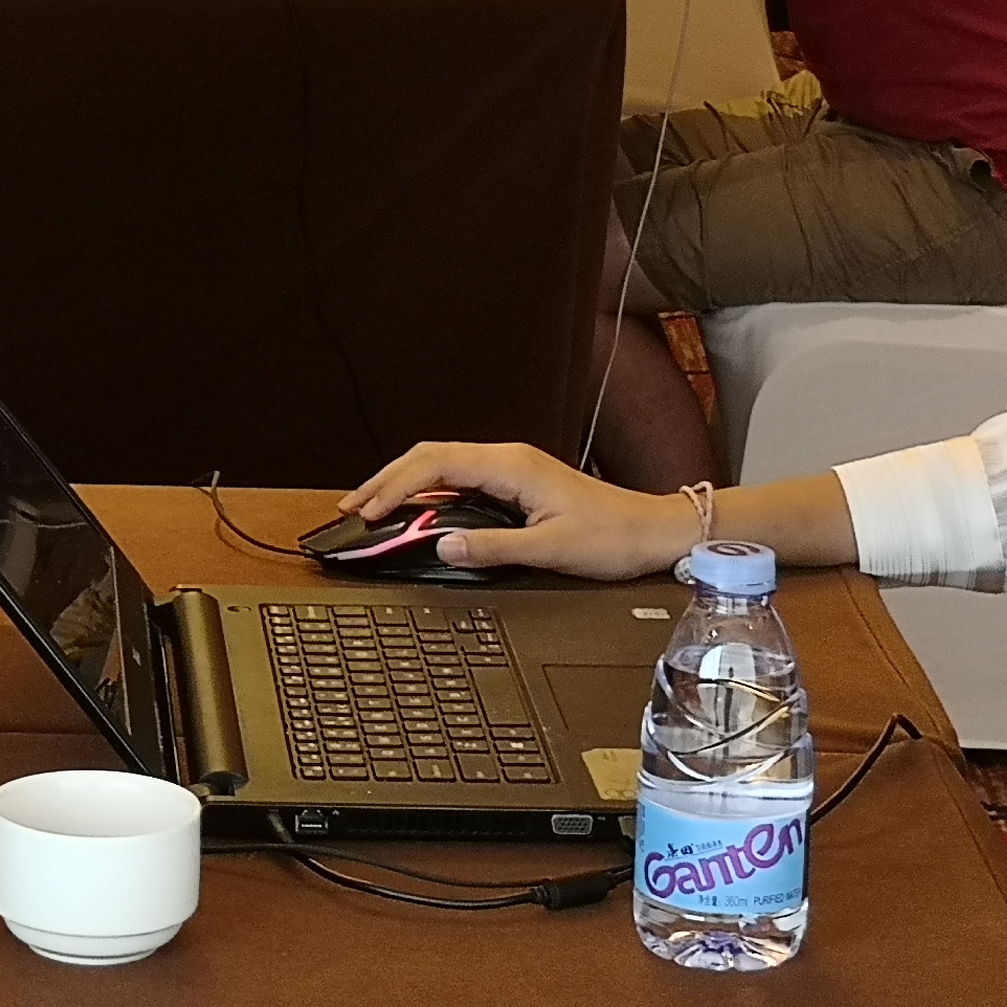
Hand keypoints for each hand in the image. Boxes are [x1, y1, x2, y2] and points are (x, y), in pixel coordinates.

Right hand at [340, 440, 697, 580]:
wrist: (653, 530)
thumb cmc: (613, 537)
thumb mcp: (550, 549)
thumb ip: (492, 547)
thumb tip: (442, 546)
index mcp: (511, 465)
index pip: (435, 464)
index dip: (395, 487)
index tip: (369, 513)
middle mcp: (507, 458)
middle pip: (429, 456)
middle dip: (386, 480)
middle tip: (353, 507)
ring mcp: (510, 468)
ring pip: (441, 464)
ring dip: (403, 483)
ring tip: (372, 506)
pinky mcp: (514, 482)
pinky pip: (458, 478)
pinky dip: (427, 492)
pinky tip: (414, 510)